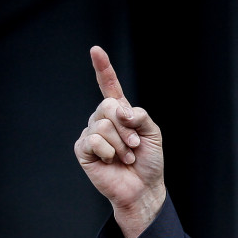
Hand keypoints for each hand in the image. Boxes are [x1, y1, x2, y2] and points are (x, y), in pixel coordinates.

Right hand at [73, 46, 165, 237]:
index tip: (96, 50)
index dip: (103, 68)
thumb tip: (121, 110)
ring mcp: (92, 133)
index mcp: (121, 112)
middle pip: (108, 105)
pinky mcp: (84, 150)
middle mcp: (103, 119)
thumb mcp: (153, 133)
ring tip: (127, 156)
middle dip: (127, 126)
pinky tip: (113, 161)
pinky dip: (109, 151)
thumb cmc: (149, 161)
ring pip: (103, 124)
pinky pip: (94, 140)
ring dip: (122, 143)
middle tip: (135, 144)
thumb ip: (140, 116)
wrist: (144, 187)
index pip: (109, 86)